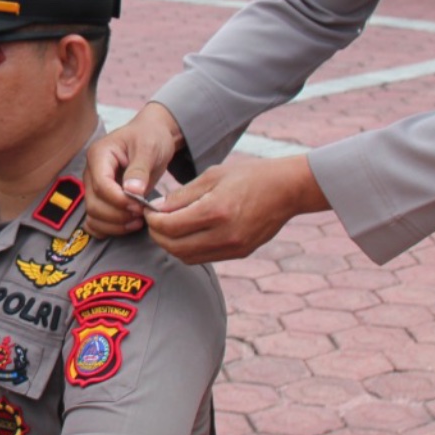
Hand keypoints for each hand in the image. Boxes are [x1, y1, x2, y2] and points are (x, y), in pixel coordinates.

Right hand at [83, 102, 184, 236]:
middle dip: (118, 215)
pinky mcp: (100, 199)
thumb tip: (132, 191)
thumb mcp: (149, 147)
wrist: (150, 136)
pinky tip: (129, 225)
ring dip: (115, 225)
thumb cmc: (150, 137)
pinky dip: (109, 229)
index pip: (101, 185)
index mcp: (99, 155)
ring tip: (138, 221)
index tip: (140, 205)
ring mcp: (94, 187)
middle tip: (142, 213)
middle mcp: (91, 173)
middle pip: (94, 204)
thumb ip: (140, 169)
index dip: (119, 200)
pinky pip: (95, 221)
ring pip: (93, 216)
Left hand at [143, 155, 328, 264]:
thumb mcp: (212, 176)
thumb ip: (182, 195)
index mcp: (215, 211)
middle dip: (157, 235)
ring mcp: (233, 247)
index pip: (169, 226)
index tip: (147, 211)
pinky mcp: (240, 253)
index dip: (152, 220)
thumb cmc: (250, 175)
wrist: (287, 189)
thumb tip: (157, 208)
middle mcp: (224, 234)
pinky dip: (189, 249)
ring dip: (171, 245)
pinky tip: (187, 234)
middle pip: (174, 247)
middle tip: (153, 221)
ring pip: (187, 257)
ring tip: (167, 227)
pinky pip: (204, 258)